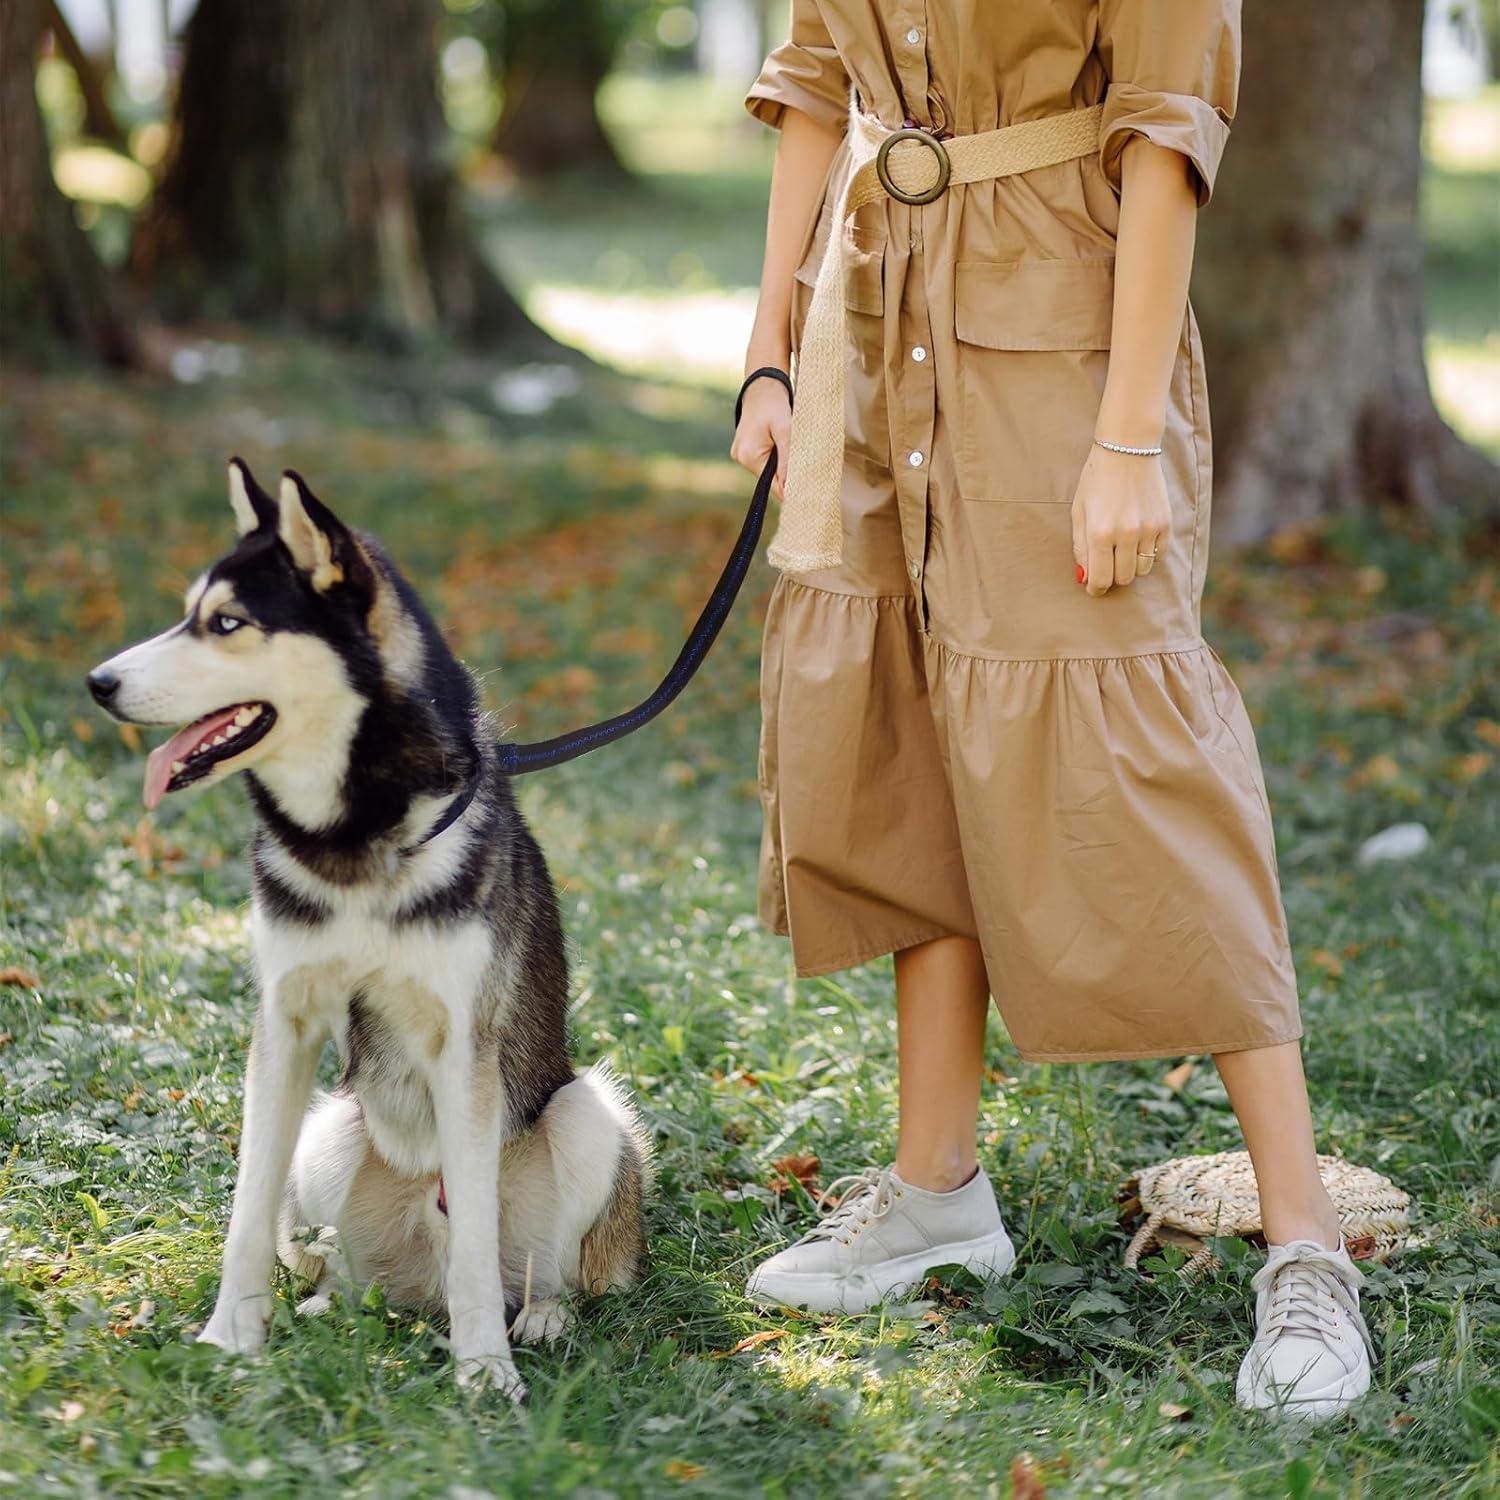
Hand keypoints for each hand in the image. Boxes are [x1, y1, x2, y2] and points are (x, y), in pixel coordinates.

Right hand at [730, 375, 791, 500]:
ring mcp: (740, 453)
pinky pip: (763, 459)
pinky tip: (779, 442)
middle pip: (769, 478)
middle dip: (786, 472)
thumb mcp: (785, 430)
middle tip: (803, 462)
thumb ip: (787, 460)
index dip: (789, 488)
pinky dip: (774, 455)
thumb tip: (789, 489)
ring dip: (780, 462)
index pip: (772, 485)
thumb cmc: (774, 404)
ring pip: (767, 469)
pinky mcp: (743, 448)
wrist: (762, 385)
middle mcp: (740, 457)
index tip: (806, 490)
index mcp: (749, 455)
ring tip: (788, 445)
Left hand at [1070, 444, 1171, 597]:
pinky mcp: (1165, 523)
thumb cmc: (1096, 480)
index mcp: (1100, 533)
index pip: (1100, 578)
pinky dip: (1148, 555)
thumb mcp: (1079, 511)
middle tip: (1106, 566)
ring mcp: (1148, 529)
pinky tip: (1138, 541)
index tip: (1094, 588)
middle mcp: (1126, 534)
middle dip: (1112, 577)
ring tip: (1122, 550)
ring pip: (1142, 570)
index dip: (1095, 588)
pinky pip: (1159, 555)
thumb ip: (1080, 547)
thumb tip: (1084, 577)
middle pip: (1123, 578)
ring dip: (1131, 566)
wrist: (1128, 449)